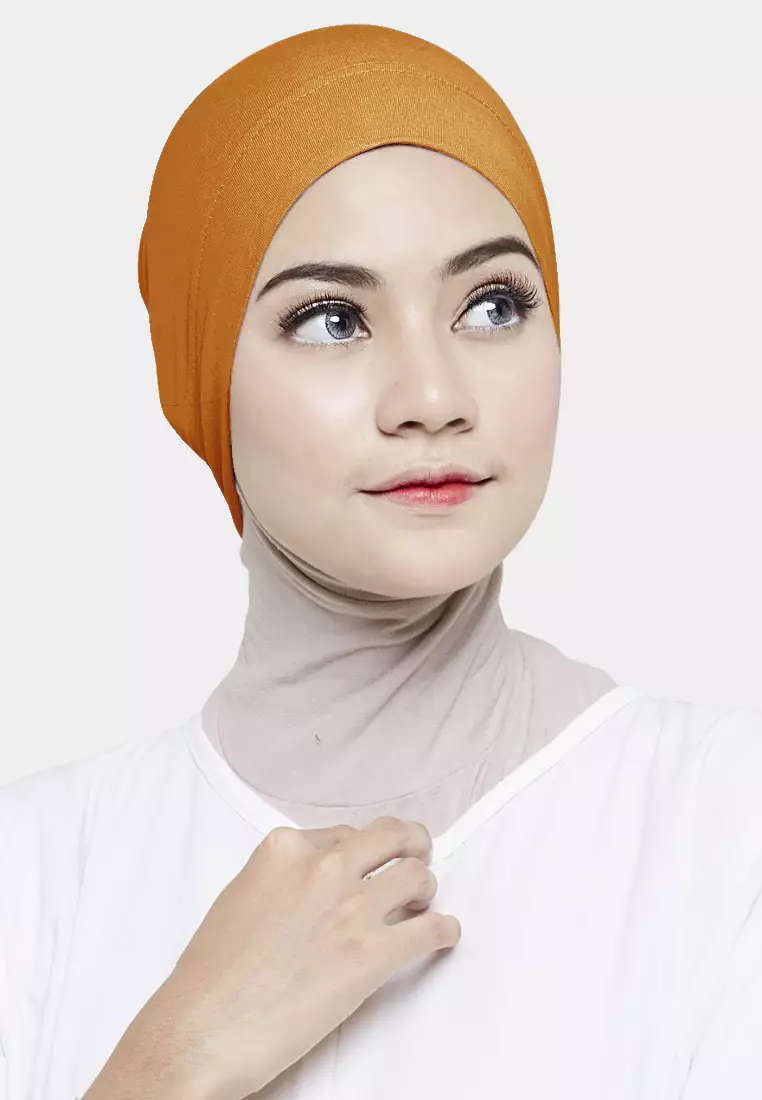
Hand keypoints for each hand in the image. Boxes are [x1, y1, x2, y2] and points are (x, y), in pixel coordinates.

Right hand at [87, 816, 460, 1099]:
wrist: (204, 1030)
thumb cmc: (211, 975)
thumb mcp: (241, 896)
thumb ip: (283, 877)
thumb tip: (311, 882)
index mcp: (285, 849)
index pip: (344, 833)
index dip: (361, 850)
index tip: (369, 860)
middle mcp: (324, 868)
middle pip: (392, 837)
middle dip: (410, 845)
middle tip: (417, 854)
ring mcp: (352, 908)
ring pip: (417, 876)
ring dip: (425, 889)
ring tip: (423, 902)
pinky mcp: (373, 954)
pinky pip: (430, 929)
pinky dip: (444, 931)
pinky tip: (444, 934)